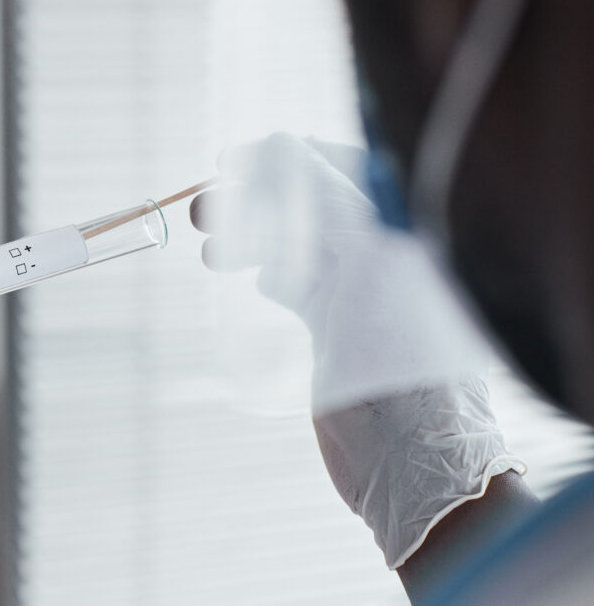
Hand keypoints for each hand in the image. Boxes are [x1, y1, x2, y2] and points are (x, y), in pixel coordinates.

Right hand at [191, 133, 524, 567]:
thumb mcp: (366, 266)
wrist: (411, 465)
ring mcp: (366, 295)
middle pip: (312, 208)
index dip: (288, 159)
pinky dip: (268, 273)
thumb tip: (284, 147)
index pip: (347, 169)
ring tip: (209, 249)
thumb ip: (331, 201)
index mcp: (406, 235)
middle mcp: (389, 256)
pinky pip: (300, 286)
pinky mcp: (345, 332)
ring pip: (298, 247)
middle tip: (201, 208)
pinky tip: (246, 275)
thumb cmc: (400, 364)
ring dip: (251, 240)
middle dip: (254, 201)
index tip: (234, 160)